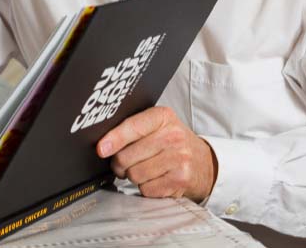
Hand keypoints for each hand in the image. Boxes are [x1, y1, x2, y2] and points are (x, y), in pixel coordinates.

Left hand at [97, 106, 216, 201]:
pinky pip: (146, 189)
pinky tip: (155, 179)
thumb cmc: (173, 143)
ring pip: (134, 175)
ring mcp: (179, 158)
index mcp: (163, 116)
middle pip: (127, 156)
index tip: (101, 149)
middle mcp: (173, 135)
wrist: (204, 163)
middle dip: (120, 163)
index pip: (133, 126)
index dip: (114, 139)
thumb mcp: (158, 126)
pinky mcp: (180, 179)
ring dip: (133, 176)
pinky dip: (146, 187)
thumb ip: (133, 128)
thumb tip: (103, 145)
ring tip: (144, 169)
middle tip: (124, 163)